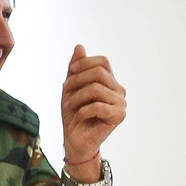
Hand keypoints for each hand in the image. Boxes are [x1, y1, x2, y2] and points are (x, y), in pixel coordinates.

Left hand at [61, 45, 126, 164]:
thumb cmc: (73, 113)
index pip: (103, 62)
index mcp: (110, 82)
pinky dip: (82, 111)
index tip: (70, 72)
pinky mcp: (119, 116)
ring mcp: (121, 103)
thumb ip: (76, 69)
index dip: (85, 63)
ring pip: (96, 89)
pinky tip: (79, 117)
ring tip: (70, 107)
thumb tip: (79, 46)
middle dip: (77, 80)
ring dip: (77, 98)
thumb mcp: (70, 88)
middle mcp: (119, 90)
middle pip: (99, 73)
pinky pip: (98, 106)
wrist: (74, 139)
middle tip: (65, 91)